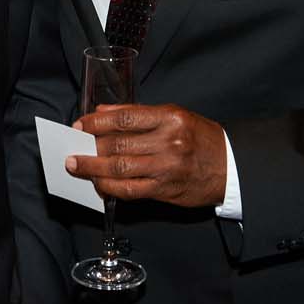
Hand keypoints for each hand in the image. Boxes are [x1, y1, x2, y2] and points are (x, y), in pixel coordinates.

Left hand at [67, 103, 228, 207]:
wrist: (230, 166)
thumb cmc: (201, 138)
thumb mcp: (174, 116)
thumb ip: (138, 114)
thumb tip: (103, 113)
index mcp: (170, 117)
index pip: (124, 117)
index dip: (97, 121)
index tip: (80, 124)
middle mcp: (168, 142)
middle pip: (118, 143)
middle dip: (90, 145)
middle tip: (73, 146)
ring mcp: (167, 168)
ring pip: (120, 168)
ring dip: (93, 168)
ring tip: (76, 165)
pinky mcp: (165, 190)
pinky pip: (130, 190)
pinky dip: (110, 188)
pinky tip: (98, 184)